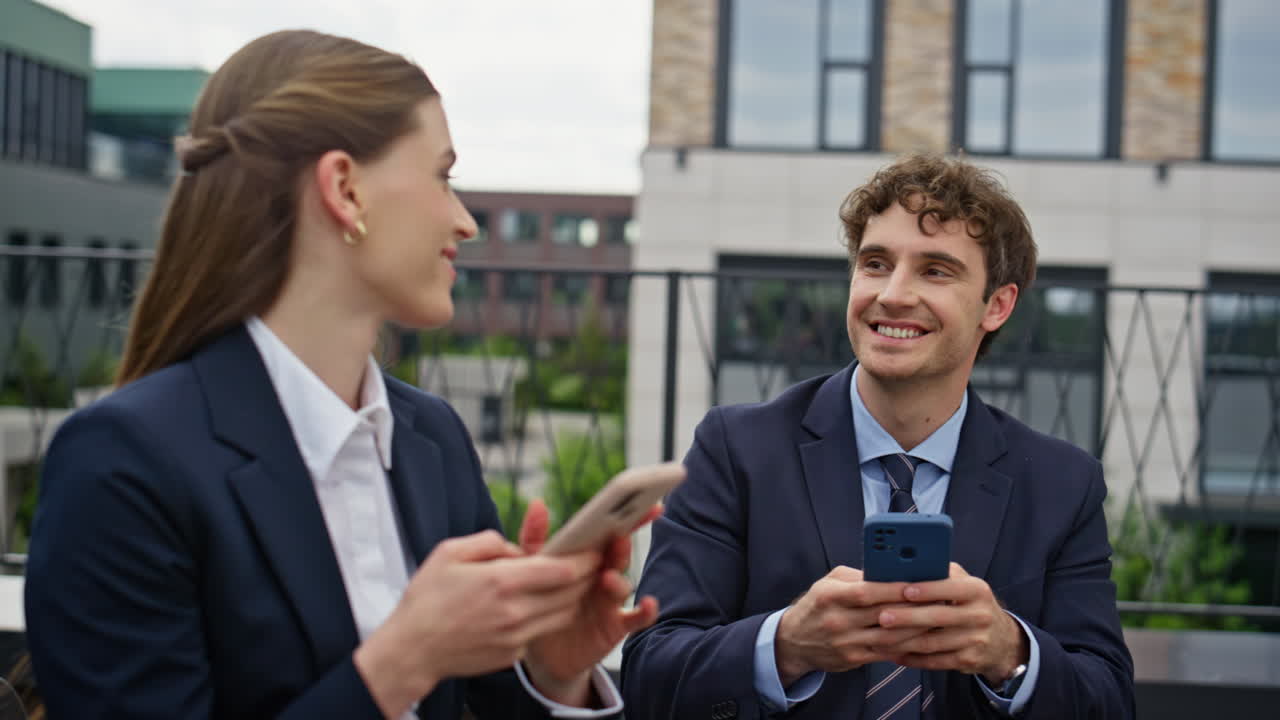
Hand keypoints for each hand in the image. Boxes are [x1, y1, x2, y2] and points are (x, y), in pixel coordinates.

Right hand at [354, 529, 598, 717]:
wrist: (412, 649)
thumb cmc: (427, 598)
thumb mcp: (450, 552)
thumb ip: (490, 541)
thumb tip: (518, 547)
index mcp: (501, 581)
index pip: (562, 570)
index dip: (584, 559)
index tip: (592, 549)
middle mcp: (514, 612)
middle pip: (571, 594)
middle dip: (585, 577)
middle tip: (588, 563)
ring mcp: (515, 637)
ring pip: (562, 615)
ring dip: (571, 598)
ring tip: (567, 583)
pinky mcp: (512, 655)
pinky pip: (540, 632)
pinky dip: (545, 618)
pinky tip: (535, 606)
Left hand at [521, 499, 662, 705]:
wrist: (539, 651)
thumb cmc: (539, 601)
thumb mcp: (531, 569)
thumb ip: (535, 538)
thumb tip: (538, 503)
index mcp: (586, 555)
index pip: (610, 529)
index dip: (629, 514)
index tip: (644, 498)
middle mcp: (603, 573)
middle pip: (618, 553)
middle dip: (623, 543)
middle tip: (619, 535)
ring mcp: (611, 599)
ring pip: (622, 584)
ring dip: (618, 580)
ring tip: (607, 578)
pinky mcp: (616, 625)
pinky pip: (636, 617)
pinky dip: (646, 611)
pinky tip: (648, 604)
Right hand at [774, 566, 931, 685]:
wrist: (794, 641)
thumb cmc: (817, 606)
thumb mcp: (827, 583)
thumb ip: (856, 577)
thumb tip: (888, 571)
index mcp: (830, 596)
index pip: (866, 592)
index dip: (893, 589)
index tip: (917, 583)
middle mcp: (837, 620)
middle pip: (882, 614)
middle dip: (912, 607)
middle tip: (937, 599)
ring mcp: (846, 642)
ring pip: (889, 636)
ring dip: (916, 628)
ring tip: (936, 618)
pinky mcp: (854, 659)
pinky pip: (886, 652)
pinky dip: (906, 644)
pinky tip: (922, 637)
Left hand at [872, 562, 1028, 684]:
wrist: (1001, 639)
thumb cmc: (971, 603)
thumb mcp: (964, 583)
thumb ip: (940, 574)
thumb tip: (904, 566)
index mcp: (976, 590)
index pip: (950, 588)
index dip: (927, 589)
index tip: (904, 590)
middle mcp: (979, 615)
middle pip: (938, 617)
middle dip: (907, 617)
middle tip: (882, 617)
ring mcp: (975, 640)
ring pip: (933, 643)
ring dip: (903, 641)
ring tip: (880, 637)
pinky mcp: (968, 661)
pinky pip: (936, 661)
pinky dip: (913, 659)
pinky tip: (895, 654)